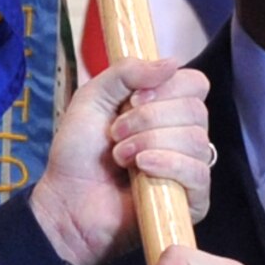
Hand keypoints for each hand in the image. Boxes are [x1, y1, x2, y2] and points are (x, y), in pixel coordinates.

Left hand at [31, 59, 210, 264]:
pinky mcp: (192, 199)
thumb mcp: (93, 97)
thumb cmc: (78, 154)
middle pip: (196, 109)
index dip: (166, 87)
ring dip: (150, 143)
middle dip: (149, 119)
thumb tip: (172, 62)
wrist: (67, 202)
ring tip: (121, 156)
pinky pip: (198, 172)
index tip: (133, 99)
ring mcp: (190, 167)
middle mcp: (183, 135)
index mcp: (166, 108)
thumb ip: (126, 72)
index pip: (195, 83)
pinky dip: (167, 164)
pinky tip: (141, 169)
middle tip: (116, 134)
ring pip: (196, 140)